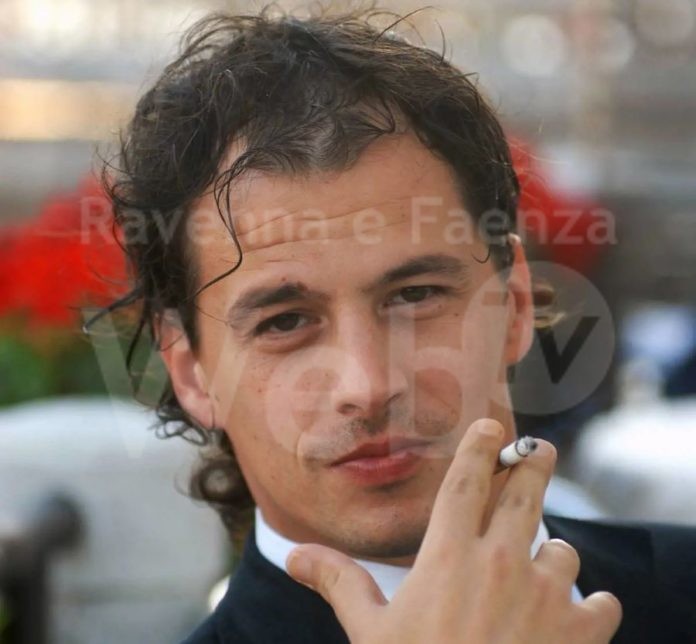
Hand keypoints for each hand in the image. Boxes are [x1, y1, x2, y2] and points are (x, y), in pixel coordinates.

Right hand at [286, 419, 621, 642]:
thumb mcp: (370, 633)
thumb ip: (339, 583)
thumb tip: (293, 555)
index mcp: (450, 557)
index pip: (466, 483)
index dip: (479, 448)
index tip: (491, 426)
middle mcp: (502, 563)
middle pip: (526, 495)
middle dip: (534, 464)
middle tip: (539, 449)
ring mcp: (546, 597)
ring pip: (565, 551)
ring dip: (555, 555)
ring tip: (542, 569)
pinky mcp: (581, 635)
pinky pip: (602, 603)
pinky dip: (593, 606)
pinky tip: (578, 617)